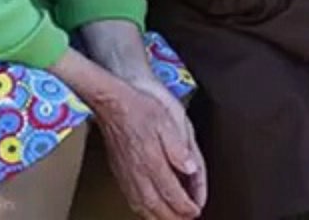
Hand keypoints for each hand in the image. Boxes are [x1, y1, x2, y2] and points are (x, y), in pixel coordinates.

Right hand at [91, 79, 202, 219]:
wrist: (112, 100)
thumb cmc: (141, 106)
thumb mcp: (169, 120)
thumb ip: (179, 147)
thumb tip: (190, 169)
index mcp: (152, 159)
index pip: (171, 192)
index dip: (185, 205)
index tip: (196, 210)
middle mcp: (137, 171)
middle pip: (156, 205)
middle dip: (173, 217)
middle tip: (187, 219)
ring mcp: (126, 173)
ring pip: (142, 205)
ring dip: (158, 216)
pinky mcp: (119, 171)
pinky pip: (131, 198)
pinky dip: (142, 210)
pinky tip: (148, 210)